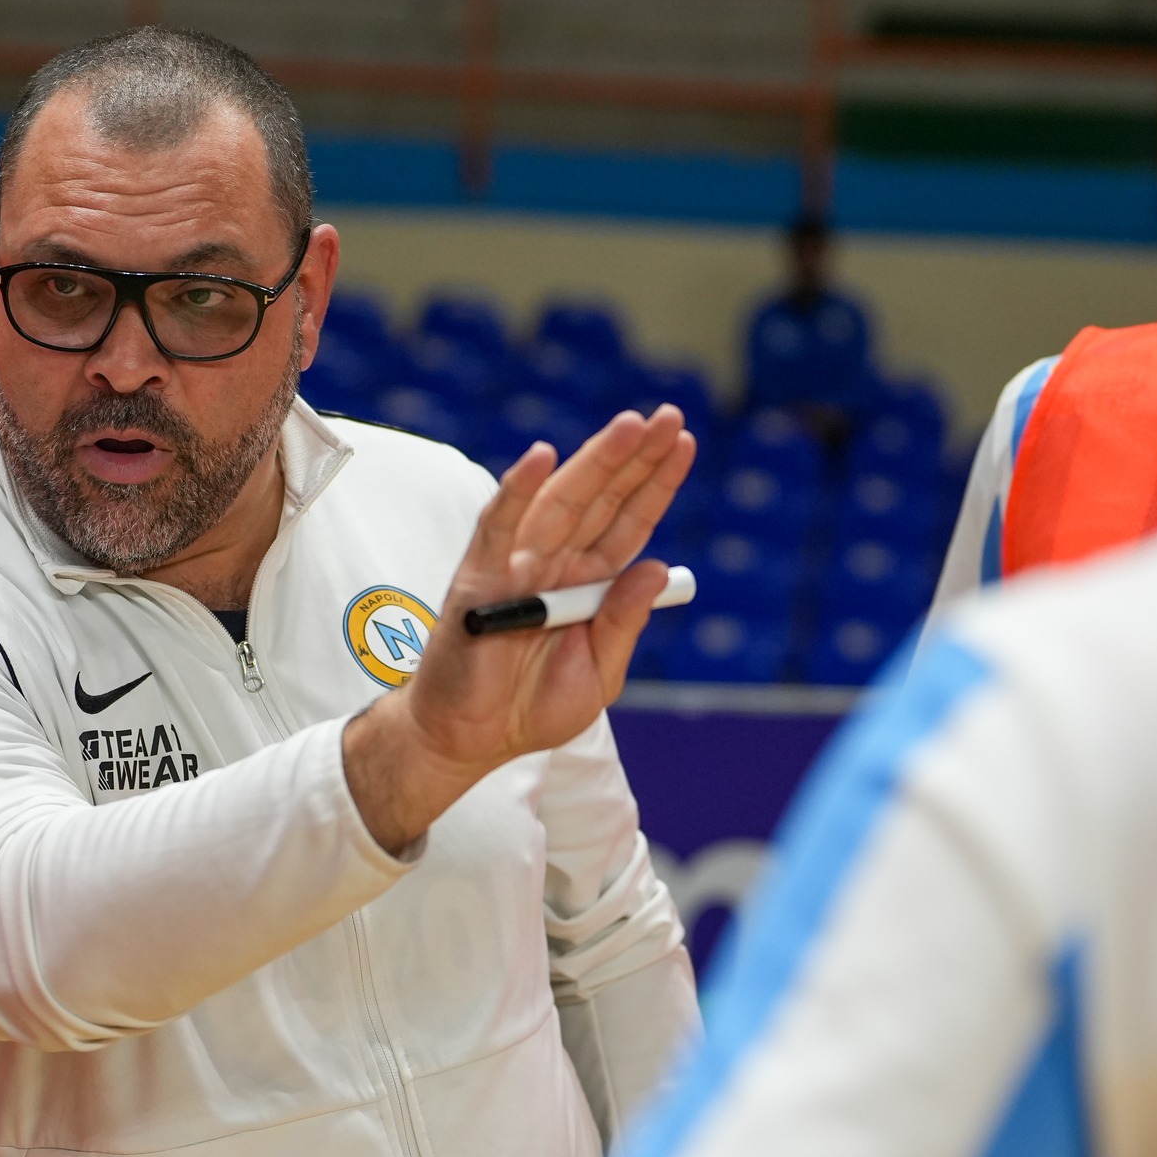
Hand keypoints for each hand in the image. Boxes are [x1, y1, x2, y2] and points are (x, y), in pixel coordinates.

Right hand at [343, 407, 694, 853]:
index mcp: (589, 584)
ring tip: (631, 427)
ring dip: (595, 462)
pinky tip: (540, 458)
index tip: (686, 442)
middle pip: (602, 499)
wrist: (471, 740)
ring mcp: (517, 567)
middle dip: (635, 457)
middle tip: (669, 416)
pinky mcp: (479, 579)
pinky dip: (516, 491)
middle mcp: (556, 564)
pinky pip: (498, 527)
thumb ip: (624, 622)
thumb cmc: (530, 709)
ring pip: (561, 502)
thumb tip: (654, 565)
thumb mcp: (599, 673)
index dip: (656, 482)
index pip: (629, 521)